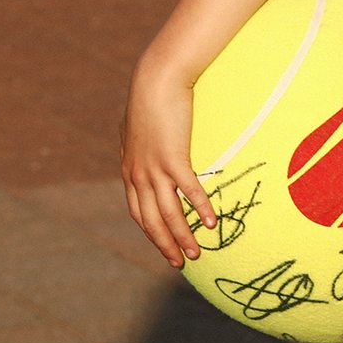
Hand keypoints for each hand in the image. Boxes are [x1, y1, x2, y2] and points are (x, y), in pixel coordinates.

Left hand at [121, 67, 216, 268]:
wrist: (156, 79)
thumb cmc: (150, 98)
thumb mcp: (138, 127)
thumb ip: (139, 143)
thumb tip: (140, 145)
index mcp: (131, 170)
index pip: (138, 212)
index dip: (151, 233)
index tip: (164, 246)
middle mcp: (139, 174)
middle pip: (151, 220)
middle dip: (165, 245)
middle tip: (179, 262)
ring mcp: (154, 168)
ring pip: (167, 213)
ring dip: (181, 237)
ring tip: (195, 254)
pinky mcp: (173, 157)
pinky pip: (188, 191)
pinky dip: (198, 209)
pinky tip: (211, 223)